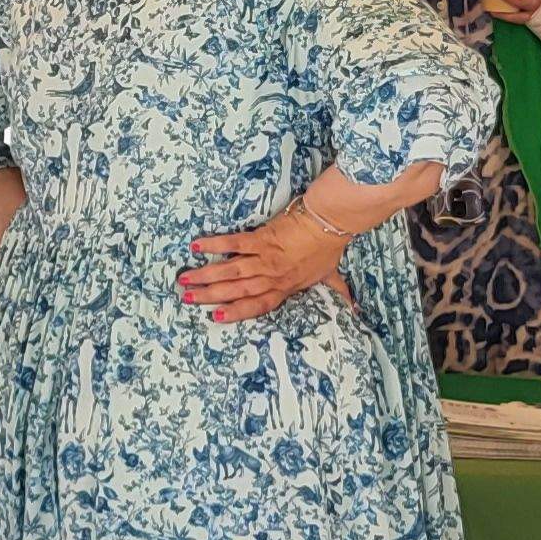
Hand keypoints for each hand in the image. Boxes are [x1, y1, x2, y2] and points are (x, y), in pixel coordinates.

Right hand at [181, 206, 353, 323]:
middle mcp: (271, 276)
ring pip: (230, 271)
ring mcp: (264, 258)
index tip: (217, 316)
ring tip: (185, 278)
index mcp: (285, 287)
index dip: (237, 313)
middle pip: (237, 290)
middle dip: (210, 295)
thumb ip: (338, 294)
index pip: (258, 305)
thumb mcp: (332, 276)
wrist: (329, 223)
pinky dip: (215, 245)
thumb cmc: (329, 249)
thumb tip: (355, 311)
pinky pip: (234, 243)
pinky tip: (197, 246)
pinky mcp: (261, 238)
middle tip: (187, 298)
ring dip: (206, 275)